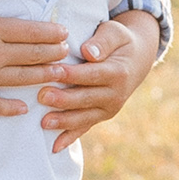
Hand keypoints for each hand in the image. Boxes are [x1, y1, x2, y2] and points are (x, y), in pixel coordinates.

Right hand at [0, 0, 68, 116]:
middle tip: (66, 53)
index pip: (30, 32)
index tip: (63, 33)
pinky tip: (23, 109)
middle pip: (32, 55)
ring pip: (22, 79)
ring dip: (42, 77)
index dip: (50, 33)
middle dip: (52, 54)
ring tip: (58, 75)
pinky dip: (11, 109)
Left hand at [40, 10, 160, 152]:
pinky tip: (54, 147)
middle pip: (86, 98)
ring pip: (84, 117)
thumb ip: (103, 41)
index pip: (92, 74)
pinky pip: (85, 127)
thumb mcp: (115, 32)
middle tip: (42, 96)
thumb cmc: (119, 41)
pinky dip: (70, 137)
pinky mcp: (101, 116)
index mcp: (118, 72)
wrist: (136, 59)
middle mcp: (115, 94)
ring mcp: (109, 108)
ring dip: (64, 121)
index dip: (72, 74)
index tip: (53, 71)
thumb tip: (89, 52)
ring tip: (44, 122)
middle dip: (64, 99)